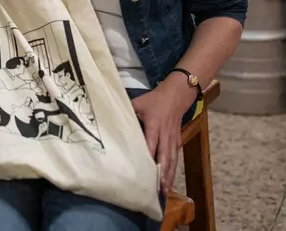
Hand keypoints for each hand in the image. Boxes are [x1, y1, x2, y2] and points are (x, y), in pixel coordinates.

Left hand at [130, 74, 195, 192]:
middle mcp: (165, 134)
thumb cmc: (154, 100)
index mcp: (154, 124)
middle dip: (162, 173)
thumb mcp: (138, 103)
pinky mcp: (177, 141)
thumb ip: (126, 112)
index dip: (149, 157)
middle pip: (164, 156)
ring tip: (164, 191)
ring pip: (171, 159)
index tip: (144, 171)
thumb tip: (109, 120)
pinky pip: (175, 157)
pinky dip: (172, 170)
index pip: (151, 143)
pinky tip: (169, 181)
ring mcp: (172, 139)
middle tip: (158, 189)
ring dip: (169, 175)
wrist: (176, 95)